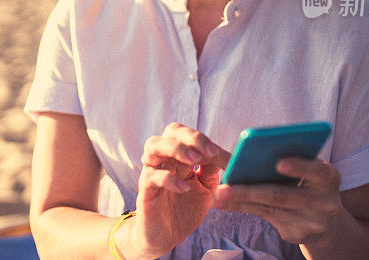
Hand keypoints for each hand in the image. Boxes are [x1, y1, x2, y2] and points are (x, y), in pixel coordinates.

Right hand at [123, 122, 229, 258]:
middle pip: (171, 131)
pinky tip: (184, 188)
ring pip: (153, 145)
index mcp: (179, 156)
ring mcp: (152, 172)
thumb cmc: (185, 210)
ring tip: (194, 162)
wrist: (165, 237)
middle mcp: (164, 159)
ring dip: (176, 149)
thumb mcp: (205, 188)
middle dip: (191, 137)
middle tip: (207, 153)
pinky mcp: (145, 190)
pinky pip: (152, 176)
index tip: (216, 152)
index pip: (187, 134)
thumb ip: (211, 170)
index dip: (202, 139)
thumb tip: (223, 153)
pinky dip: (169, 179)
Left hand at [212, 158, 342, 245]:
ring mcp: (311, 222)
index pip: (316, 171)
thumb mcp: (306, 168)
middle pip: (282, 195)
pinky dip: (241, 207)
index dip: (300, 167)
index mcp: (329, 177)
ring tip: (217, 195)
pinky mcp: (297, 234)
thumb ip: (284, 156)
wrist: (324, 219)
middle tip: (223, 187)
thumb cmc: (307, 181)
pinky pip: (264, 217)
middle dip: (249, 190)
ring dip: (239, 200)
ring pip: (269, 208)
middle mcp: (325, 201)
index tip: (279, 163)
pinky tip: (223, 203)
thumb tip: (245, 145)